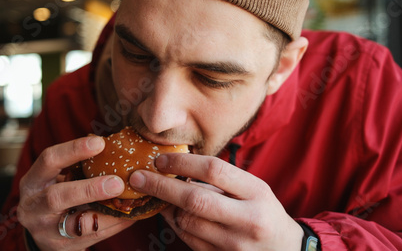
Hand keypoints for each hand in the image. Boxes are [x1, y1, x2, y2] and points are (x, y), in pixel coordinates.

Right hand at [17, 136, 135, 250]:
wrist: (42, 233)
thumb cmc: (56, 195)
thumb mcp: (56, 179)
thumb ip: (77, 167)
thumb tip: (116, 148)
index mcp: (32, 182)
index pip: (48, 160)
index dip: (73, 150)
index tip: (100, 142)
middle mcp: (33, 207)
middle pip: (57, 197)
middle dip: (90, 189)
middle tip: (118, 183)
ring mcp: (45, 231)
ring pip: (77, 223)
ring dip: (107, 212)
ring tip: (128, 201)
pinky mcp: (61, 247)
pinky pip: (92, 236)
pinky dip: (114, 224)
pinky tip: (129, 215)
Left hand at [129, 153, 303, 250]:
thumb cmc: (263, 211)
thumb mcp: (254, 188)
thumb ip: (221, 180)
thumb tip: (176, 167)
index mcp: (257, 192)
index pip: (214, 170)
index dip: (182, 162)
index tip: (160, 159)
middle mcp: (248, 219)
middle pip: (195, 199)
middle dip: (161, 186)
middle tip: (137, 177)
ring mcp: (235, 245)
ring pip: (187, 222)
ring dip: (166, 207)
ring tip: (158, 195)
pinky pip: (188, 239)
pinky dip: (175, 224)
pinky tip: (172, 213)